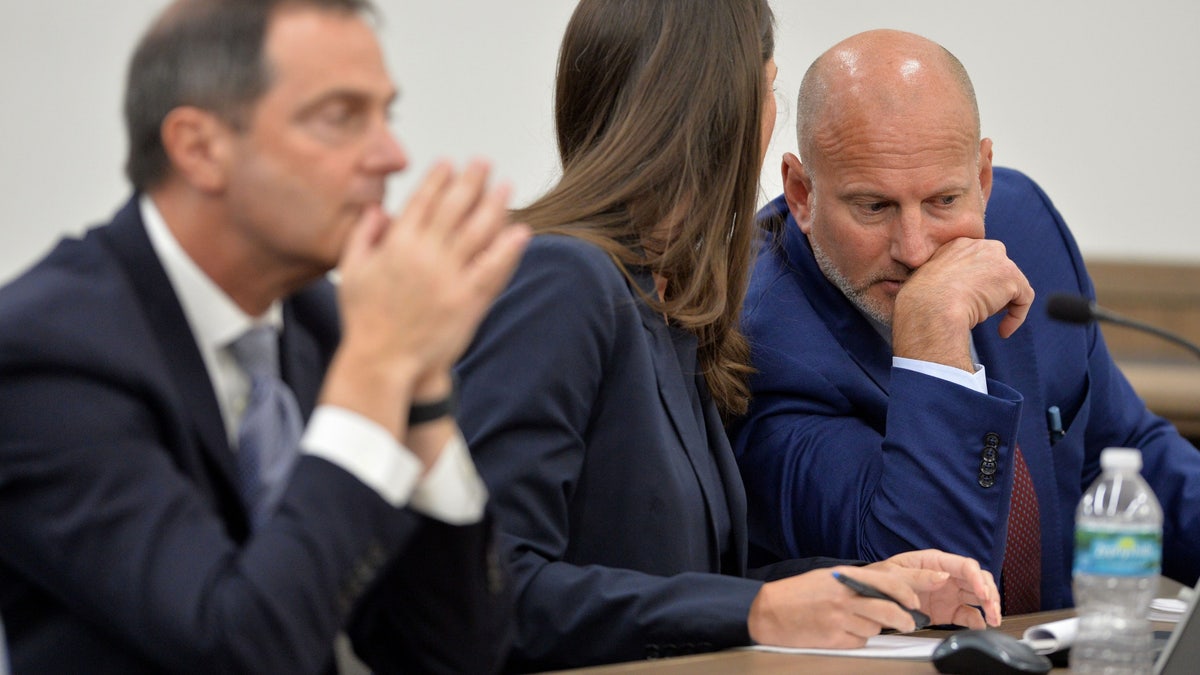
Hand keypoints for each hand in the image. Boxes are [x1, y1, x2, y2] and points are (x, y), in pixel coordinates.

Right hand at [321, 160, 529, 447]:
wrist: (381, 362)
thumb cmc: (364, 319)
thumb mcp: (351, 272)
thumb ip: (363, 236)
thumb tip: (376, 209)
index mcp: (396, 244)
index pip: (422, 201)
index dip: (438, 178)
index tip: (450, 163)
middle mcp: (424, 255)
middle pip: (454, 208)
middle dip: (471, 180)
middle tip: (484, 162)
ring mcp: (448, 278)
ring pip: (477, 232)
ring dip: (494, 205)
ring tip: (506, 187)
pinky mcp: (467, 301)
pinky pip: (492, 269)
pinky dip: (508, 249)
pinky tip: (521, 231)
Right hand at [747, 564, 943, 648]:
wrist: (768, 611)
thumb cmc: (799, 593)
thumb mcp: (830, 577)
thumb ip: (858, 582)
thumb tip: (890, 590)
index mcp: (845, 577)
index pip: (889, 582)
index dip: (911, 590)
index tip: (921, 597)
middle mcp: (844, 597)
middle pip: (889, 610)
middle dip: (904, 618)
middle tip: (909, 621)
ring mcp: (839, 620)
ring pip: (875, 629)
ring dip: (875, 628)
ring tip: (861, 623)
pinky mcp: (834, 639)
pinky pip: (859, 642)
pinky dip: (858, 639)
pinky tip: (844, 632)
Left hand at [868, 549, 1000, 628]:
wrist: (870, 596)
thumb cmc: (880, 577)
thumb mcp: (893, 573)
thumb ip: (918, 575)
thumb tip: (943, 576)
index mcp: (935, 561)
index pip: (965, 565)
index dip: (977, 578)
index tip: (983, 593)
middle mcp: (947, 576)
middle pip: (978, 580)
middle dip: (990, 593)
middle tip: (992, 608)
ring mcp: (949, 593)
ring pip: (978, 597)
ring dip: (990, 607)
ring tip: (994, 619)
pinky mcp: (948, 610)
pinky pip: (968, 615)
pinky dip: (978, 621)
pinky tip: (982, 627)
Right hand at [891, 237, 1033, 370]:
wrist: (931, 306)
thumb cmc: (922, 302)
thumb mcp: (930, 284)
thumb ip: (945, 281)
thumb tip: (951, 296)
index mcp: (958, 245)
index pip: (977, 260)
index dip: (977, 281)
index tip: (969, 300)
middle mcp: (981, 246)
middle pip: (998, 267)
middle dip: (994, 288)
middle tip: (983, 309)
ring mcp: (999, 260)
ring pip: (1011, 283)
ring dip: (1002, 304)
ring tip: (987, 321)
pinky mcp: (1012, 278)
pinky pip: (1023, 299)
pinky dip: (1016, 317)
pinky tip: (1002, 332)